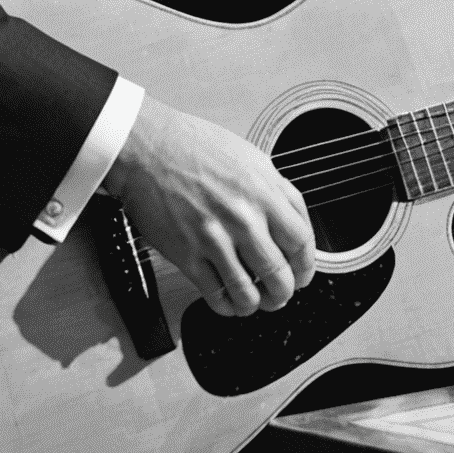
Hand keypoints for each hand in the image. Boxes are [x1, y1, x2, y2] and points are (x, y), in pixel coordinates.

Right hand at [104, 95, 316, 316]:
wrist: (148, 147)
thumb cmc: (194, 146)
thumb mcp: (250, 157)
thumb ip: (275, 190)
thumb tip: (292, 219)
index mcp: (263, 191)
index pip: (301, 242)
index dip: (306, 265)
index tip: (302, 273)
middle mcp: (243, 217)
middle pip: (280, 273)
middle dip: (284, 291)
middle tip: (280, 293)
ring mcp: (214, 238)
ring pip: (249, 293)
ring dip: (256, 304)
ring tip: (254, 300)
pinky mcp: (186, 255)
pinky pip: (215, 295)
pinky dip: (227, 306)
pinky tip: (228, 300)